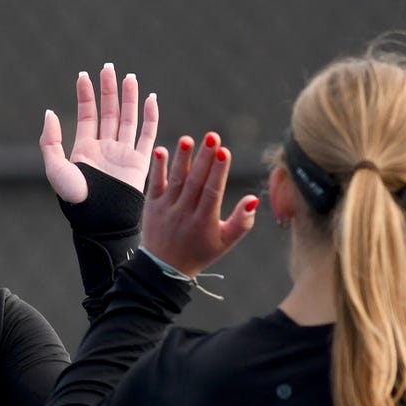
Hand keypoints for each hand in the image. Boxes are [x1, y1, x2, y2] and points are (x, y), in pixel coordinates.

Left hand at [40, 63, 158, 202]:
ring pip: (128, 119)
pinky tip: (150, 98)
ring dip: (129, 98)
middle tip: (108, 67)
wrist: (99, 219)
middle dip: (108, 89)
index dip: (85, 95)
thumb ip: (50, 141)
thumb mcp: (55, 169)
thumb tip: (49, 112)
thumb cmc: (75, 199)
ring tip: (130, 77)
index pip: (87, 115)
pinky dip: (150, 116)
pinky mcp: (139, 162)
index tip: (84, 75)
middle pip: (109, 112)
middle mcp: (105, 148)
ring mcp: (123, 154)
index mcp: (85, 149)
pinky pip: (147, 135)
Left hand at [141, 132, 258, 279]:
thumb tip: (253, 199)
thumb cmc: (200, 252)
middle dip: (204, 158)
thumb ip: (242, 222)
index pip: (212, 192)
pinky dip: (157, 168)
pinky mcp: (151, 206)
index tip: (224, 152)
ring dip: (181, 159)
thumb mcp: (225, 243)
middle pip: (195, 182)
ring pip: (176, 180)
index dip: (218, 171)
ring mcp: (167, 209)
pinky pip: (154, 184)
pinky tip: (160, 150)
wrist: (164, 269)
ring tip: (188, 139)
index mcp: (204, 222)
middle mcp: (184, 214)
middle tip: (212, 136)